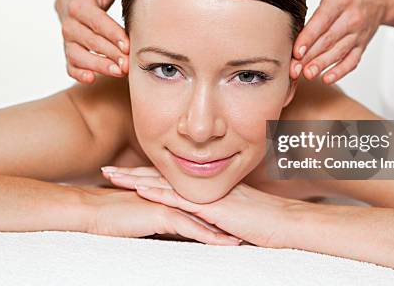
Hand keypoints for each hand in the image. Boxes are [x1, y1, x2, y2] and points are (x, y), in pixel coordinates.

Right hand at [57, 0, 129, 83]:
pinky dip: (79, 74)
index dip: (113, 34)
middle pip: (91, 41)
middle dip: (111, 54)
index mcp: (80, 6)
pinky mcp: (68, 54)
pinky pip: (70, 66)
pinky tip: (91, 79)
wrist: (74, 2)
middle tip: (128, 64)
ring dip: (99, 66)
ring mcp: (68, 41)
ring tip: (118, 72)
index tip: (128, 45)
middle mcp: (70, 25)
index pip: (97, 22)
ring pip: (80, 56)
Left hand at [102, 166, 305, 247]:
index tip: (124, 172)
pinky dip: (158, 192)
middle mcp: (203, 184)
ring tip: (111, 177)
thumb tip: (201, 218)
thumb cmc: (265, 221)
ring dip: (136, 179)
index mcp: (205, 185)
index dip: (146, 174)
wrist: (286, 222)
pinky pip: (179, 197)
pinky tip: (140, 189)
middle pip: (160, 176)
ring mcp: (206, 193)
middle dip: (132, 173)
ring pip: (164, 183)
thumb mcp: (234, 214)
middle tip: (107, 171)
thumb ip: (214, 213)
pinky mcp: (211, 206)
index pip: (170, 177)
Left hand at [292, 0, 387, 83]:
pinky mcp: (361, 45)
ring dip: (322, 65)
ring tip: (307, 75)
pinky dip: (340, 71)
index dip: (309, 37)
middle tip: (293, 69)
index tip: (296, 50)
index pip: (323, 21)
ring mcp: (358, 34)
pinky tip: (327, 78)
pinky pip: (352, 61)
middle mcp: (351, 18)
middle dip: (310, 56)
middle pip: (328, 41)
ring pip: (339, 53)